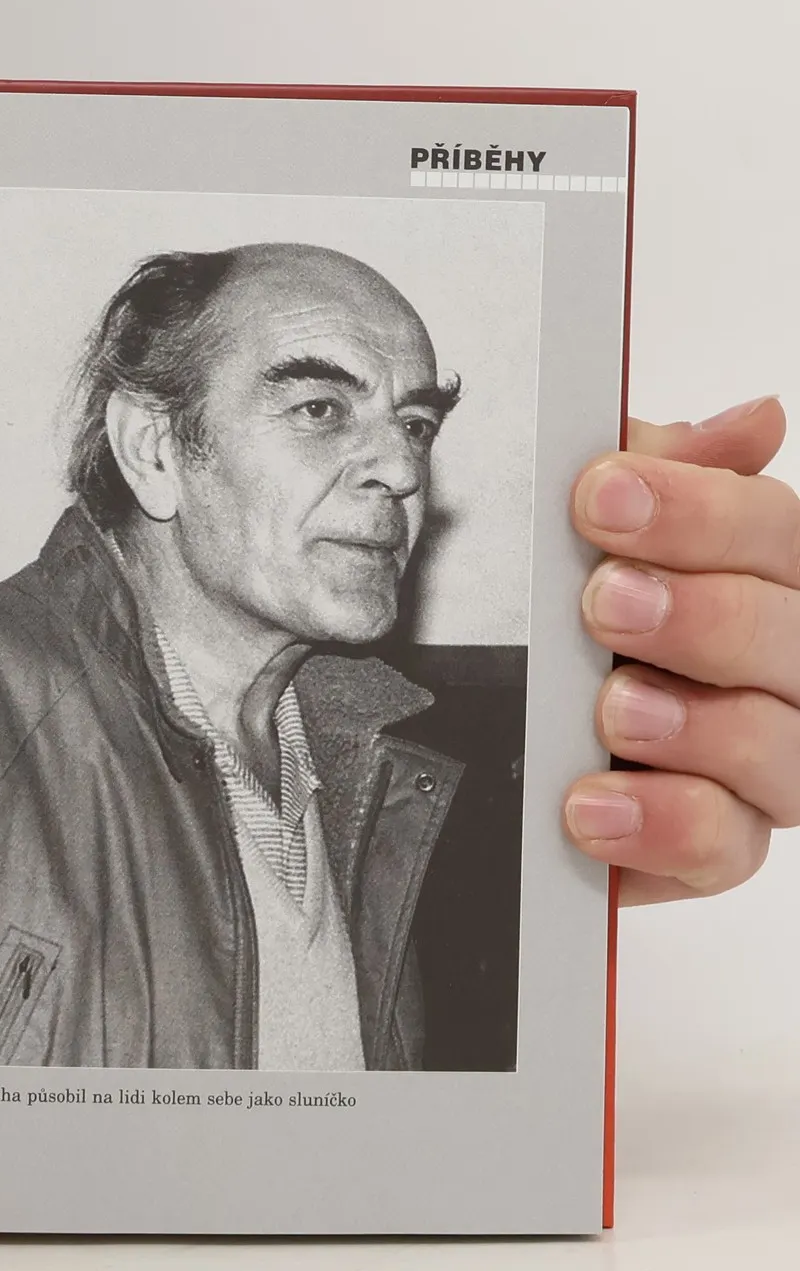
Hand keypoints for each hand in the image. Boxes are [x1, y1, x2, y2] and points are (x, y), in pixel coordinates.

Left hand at [566, 398, 795, 903]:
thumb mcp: (584, 537)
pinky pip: (725, 848)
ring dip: (695, 724)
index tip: (603, 497)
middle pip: (792, 635)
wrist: (501, 753)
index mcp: (762, 581)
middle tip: (605, 603)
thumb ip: (658, 474)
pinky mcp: (712, 848)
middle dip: (700, 613)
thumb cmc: (560, 629)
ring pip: (781, 748)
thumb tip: (752, 422)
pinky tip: (593, 803)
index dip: (700, 510)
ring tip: (613, 709)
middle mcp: (781, 673)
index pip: (778, 534)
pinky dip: (663, 824)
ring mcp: (760, 768)